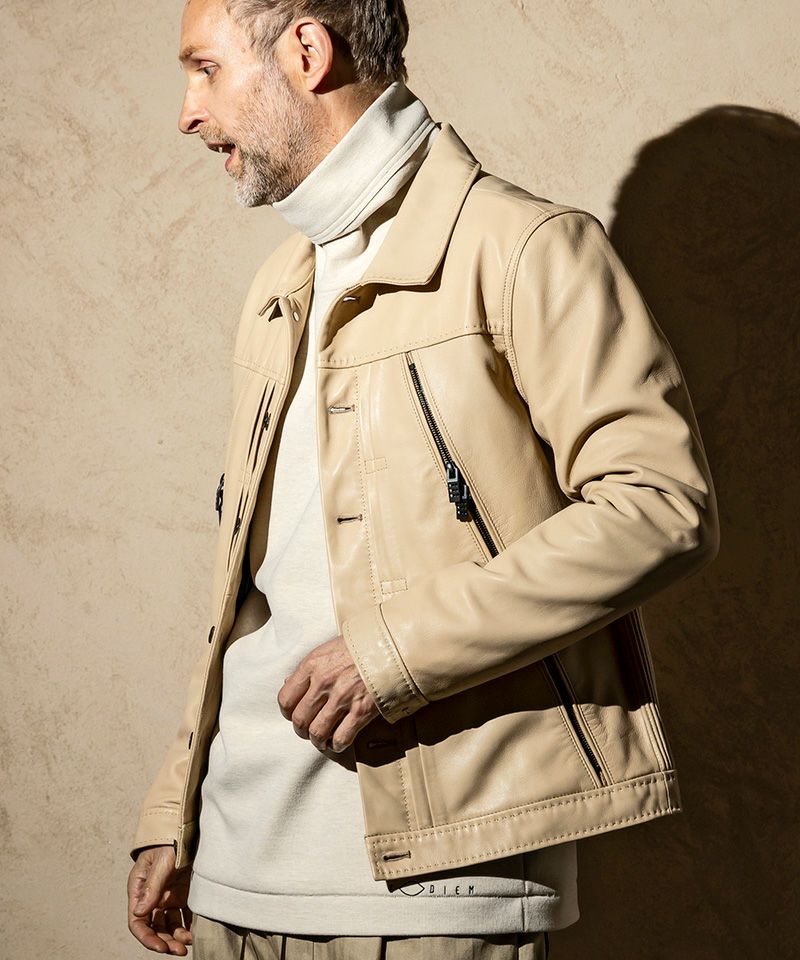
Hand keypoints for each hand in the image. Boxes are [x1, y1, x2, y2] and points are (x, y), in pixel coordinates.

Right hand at [127, 845, 192, 954]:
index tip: (161, 947)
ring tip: (189, 942)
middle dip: (165, 941)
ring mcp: (168, 897)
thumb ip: (152, 886)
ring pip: (169, 925)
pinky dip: (188, 926)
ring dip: (177, 937)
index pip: (138, 921)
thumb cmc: (169, 841)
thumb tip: (140, 912)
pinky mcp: (182, 895)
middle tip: (179, 950)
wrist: (186, 828)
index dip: (148, 937)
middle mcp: (152, 897)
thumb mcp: (161, 862)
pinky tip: (196, 931)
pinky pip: (183, 916)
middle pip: (154, 927)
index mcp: (140, 890)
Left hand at [278, 634, 379, 752]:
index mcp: (312, 664)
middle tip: (310, 731)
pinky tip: (339, 742)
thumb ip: (310, 667)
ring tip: (323, 740)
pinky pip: (341, 738)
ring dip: (318, 741)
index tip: (295, 715)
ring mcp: (343, 697)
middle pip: (300, 720)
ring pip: (317, 733)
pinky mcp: (362, 710)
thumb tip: (289, 683)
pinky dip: (338, 745)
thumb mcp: (329, 648)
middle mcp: (324, 682)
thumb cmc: (361, 645)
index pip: (285, 699)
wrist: (393, 645)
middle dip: (303, 730)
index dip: (289, 712)